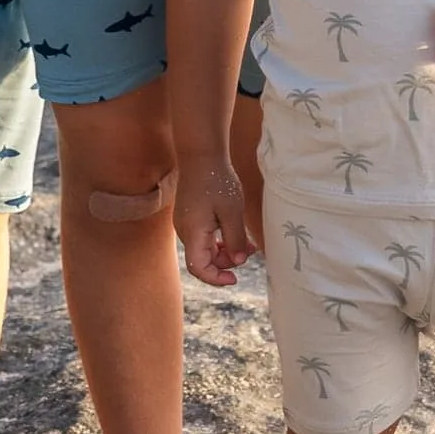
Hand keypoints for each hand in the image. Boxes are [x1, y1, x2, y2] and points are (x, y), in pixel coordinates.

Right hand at [177, 164, 254, 286]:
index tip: (235, 278)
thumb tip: (238, 262)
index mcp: (193, 233)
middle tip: (249, 251)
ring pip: (205, 249)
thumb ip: (235, 239)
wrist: (201, 155)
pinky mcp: (190, 217)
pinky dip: (219, 240)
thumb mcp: (233, 212)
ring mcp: (186, 224)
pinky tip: (235, 233)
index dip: (216, 278)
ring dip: (226, 250)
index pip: (199, 268)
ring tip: (248, 243)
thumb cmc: (217, 181)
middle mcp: (185, 232)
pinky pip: (204, 237)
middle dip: (227, 261)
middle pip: (204, 260)